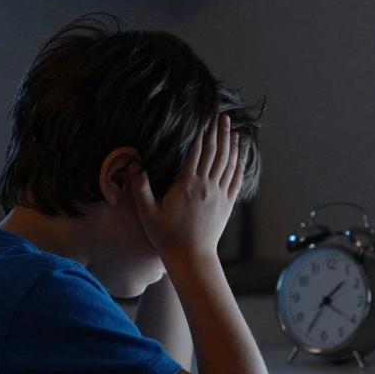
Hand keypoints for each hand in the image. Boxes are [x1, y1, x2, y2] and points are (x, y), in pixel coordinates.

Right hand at [130, 114, 242, 263]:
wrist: (191, 258)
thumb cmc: (166, 236)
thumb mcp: (147, 213)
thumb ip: (140, 188)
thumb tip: (134, 167)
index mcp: (187, 184)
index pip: (196, 151)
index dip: (201, 132)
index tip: (204, 117)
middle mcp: (206, 186)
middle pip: (215, 152)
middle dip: (218, 132)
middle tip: (222, 115)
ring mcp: (219, 195)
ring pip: (228, 163)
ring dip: (231, 144)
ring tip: (232, 129)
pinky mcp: (227, 205)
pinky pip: (235, 180)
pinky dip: (239, 165)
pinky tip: (240, 155)